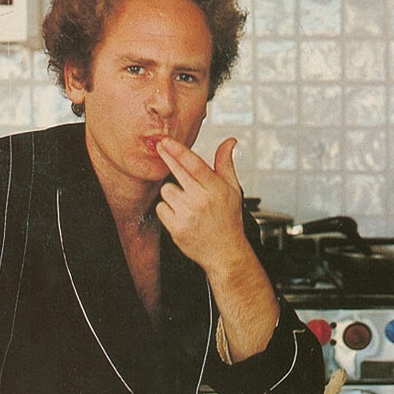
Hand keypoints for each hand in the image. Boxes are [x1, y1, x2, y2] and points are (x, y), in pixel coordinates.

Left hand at [154, 136, 246, 269]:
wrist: (225, 252)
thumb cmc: (228, 218)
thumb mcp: (232, 189)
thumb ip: (225, 163)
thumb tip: (229, 141)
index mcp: (215, 189)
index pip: (195, 165)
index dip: (179, 151)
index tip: (166, 141)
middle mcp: (201, 201)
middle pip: (177, 172)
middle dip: (168, 157)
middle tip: (161, 147)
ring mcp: (187, 215)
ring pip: (167, 190)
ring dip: (173, 193)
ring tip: (187, 202)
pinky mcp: (176, 228)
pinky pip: (161, 208)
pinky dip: (167, 210)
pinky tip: (180, 215)